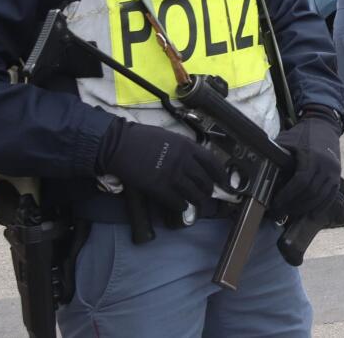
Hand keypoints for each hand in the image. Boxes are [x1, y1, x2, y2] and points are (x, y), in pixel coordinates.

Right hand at [98, 120, 224, 208]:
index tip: (223, 180)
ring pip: (192, 192)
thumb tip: (191, 158)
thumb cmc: (142, 137)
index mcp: (188, 146)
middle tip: (208, 194)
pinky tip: (182, 207)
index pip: (211, 161)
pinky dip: (181, 205)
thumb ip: (182, 148)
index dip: (220, 173)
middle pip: (203, 179)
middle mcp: (184, 161)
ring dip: (197, 200)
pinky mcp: (159, 188)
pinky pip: (175, 200)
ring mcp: (172, 175)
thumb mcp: (170, 137)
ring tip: (198, 203)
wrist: (120, 145)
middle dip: (208, 189)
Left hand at [271, 115, 341, 218]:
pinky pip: (330, 196)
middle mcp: (326, 165)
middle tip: (279, 213)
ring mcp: (334, 171)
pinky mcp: (337, 176)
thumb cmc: (302, 133)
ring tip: (290, 214)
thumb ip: (278, 154)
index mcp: (312, 155)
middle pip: (310, 192)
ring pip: (321, 196)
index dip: (287, 195)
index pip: (301, 181)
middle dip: (293, 206)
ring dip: (305, 208)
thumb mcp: (287, 139)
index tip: (275, 204)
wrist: (324, 126)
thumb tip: (259, 168)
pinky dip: (321, 207)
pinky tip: (311, 215)